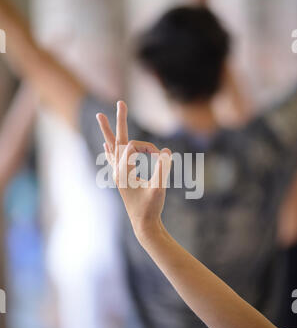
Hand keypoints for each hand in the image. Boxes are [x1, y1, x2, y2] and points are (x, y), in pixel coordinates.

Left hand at [97, 101, 171, 238]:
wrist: (143, 225)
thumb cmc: (151, 208)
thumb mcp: (159, 189)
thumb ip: (162, 170)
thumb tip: (165, 150)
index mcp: (123, 170)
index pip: (133, 146)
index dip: (149, 148)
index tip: (161, 156)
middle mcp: (117, 170)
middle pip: (116, 139)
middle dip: (119, 120)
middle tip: (121, 101)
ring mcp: (118, 174)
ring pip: (112, 147)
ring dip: (108, 131)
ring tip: (100, 116)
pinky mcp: (122, 178)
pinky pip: (113, 158)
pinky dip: (110, 148)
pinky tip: (106, 145)